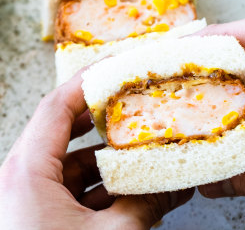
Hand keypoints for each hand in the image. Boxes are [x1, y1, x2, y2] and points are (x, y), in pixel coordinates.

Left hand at [0, 71, 192, 229]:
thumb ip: (145, 204)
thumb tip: (180, 182)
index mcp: (27, 172)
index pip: (56, 107)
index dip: (85, 83)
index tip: (112, 69)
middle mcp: (23, 177)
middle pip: (66, 131)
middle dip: (103, 119)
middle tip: (134, 105)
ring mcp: (31, 197)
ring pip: (74, 163)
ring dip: (109, 158)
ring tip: (142, 151)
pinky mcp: (41, 215)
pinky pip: (74, 187)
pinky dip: (102, 184)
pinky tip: (131, 189)